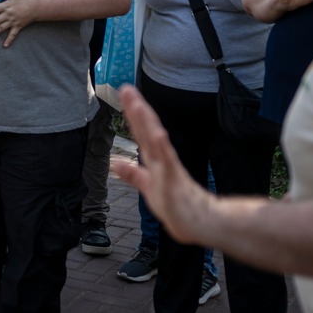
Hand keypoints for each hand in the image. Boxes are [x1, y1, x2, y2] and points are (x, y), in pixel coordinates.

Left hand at [112, 86, 214, 244]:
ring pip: (157, 142)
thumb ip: (133, 174)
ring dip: (148, 123)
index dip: (132, 113)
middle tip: (127, 88)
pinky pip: (169, 164)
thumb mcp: (148, 187)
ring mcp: (169, 169)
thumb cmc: (176, 205)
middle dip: (137, 110)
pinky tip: (159, 135)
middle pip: (148, 130)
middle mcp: (161, 160)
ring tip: (139, 105)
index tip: (124, 93)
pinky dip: (163, 149)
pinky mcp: (175, 182)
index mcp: (155, 160)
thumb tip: (114, 162)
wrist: (198, 224)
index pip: (141, 131)